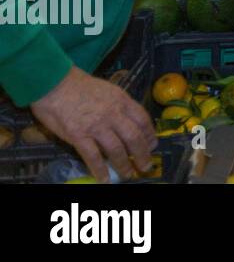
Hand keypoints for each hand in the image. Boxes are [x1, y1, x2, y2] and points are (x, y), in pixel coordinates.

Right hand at [31, 67, 156, 182]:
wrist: (54, 83)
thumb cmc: (79, 85)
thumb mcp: (108, 89)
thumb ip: (119, 104)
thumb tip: (128, 120)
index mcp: (122, 100)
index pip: (143, 120)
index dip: (150, 135)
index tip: (152, 145)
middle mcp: (113, 114)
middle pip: (134, 138)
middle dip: (142, 154)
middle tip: (146, 166)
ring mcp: (96, 126)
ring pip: (116, 150)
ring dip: (124, 165)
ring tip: (129, 174)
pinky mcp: (79, 136)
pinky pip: (93, 157)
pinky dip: (100, 170)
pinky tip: (104, 178)